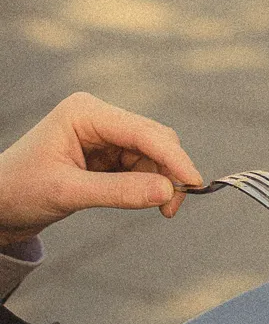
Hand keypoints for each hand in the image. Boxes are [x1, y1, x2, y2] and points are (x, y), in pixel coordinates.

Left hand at [0, 94, 201, 249]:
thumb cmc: (18, 191)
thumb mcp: (67, 192)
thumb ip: (118, 192)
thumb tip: (167, 192)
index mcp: (85, 112)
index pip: (142, 131)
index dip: (173, 157)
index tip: (195, 182)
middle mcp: (98, 117)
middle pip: (153, 139)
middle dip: (168, 172)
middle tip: (171, 209)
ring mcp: (103, 134)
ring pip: (151, 155)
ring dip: (159, 181)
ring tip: (159, 210)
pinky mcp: (105, 153)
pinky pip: (140, 166)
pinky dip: (148, 184)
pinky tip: (145, 201)